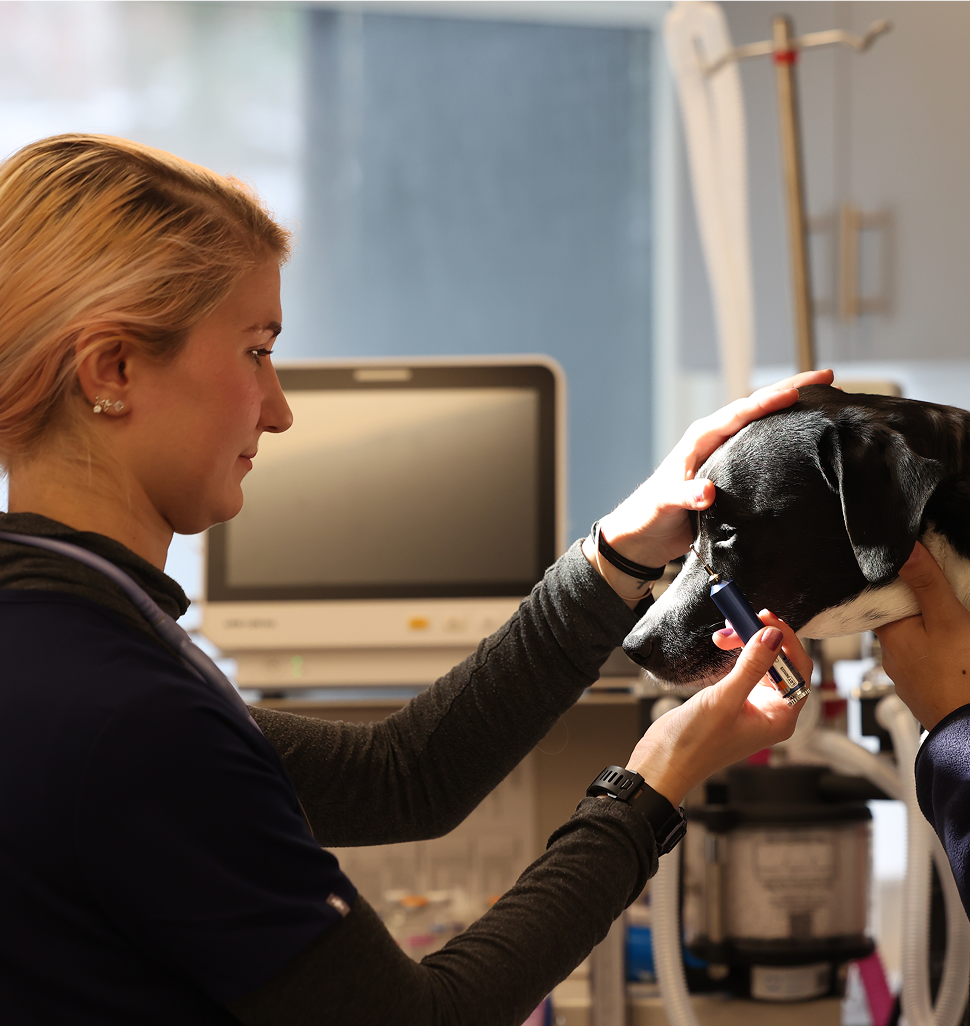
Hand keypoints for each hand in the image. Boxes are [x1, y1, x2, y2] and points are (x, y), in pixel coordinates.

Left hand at [583, 370, 833, 602]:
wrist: (644, 536)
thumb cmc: (650, 514)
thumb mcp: (665, 503)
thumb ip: (684, 496)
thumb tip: (706, 492)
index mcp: (701, 438)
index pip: (740, 412)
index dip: (769, 400)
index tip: (798, 391)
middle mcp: (716, 440)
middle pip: (759, 408)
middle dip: (792, 390)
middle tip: (828, 376)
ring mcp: (727, 456)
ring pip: (765, 426)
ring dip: (794, 411)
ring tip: (828, 398)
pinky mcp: (734, 474)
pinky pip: (765, 450)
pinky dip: (786, 438)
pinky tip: (809, 436)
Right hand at [626, 614, 810, 806]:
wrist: (663, 762)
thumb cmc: (694, 745)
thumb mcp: (724, 700)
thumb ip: (752, 666)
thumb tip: (774, 636)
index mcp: (780, 718)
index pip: (799, 670)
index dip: (785, 640)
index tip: (766, 618)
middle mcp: (771, 713)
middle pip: (781, 663)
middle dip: (760, 639)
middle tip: (739, 621)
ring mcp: (752, 707)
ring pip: (761, 664)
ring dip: (745, 644)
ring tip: (723, 635)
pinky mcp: (734, 702)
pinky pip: (744, 670)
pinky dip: (735, 655)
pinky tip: (722, 648)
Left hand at [875, 542, 969, 729]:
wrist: (969, 733)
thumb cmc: (961, 678)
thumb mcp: (946, 619)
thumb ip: (925, 584)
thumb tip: (901, 548)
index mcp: (890, 635)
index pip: (876, 601)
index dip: (887, 583)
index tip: (899, 568)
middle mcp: (892, 657)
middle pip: (897, 621)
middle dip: (913, 606)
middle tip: (935, 593)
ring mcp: (909, 678)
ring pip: (914, 643)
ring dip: (927, 631)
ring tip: (948, 622)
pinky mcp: (926, 693)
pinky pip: (928, 664)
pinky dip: (937, 653)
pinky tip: (954, 652)